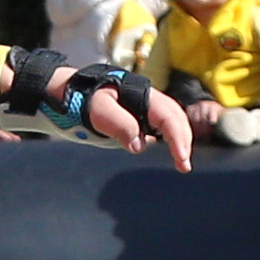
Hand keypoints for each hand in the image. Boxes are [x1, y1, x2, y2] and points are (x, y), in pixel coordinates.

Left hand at [70, 66, 194, 169]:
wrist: (74, 92)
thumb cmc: (86, 101)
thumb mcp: (98, 111)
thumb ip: (119, 124)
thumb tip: (139, 146)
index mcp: (142, 95)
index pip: (169, 117)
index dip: (178, 138)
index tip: (181, 160)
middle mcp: (149, 99)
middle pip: (176, 117)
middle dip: (184, 141)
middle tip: (184, 166)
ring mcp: (146, 107)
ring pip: (173, 120)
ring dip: (180, 139)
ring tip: (181, 161)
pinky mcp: (141, 115)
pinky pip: (163, 124)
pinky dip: (171, 137)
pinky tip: (171, 150)